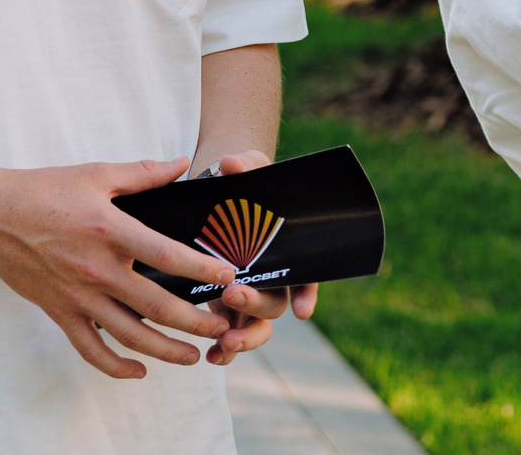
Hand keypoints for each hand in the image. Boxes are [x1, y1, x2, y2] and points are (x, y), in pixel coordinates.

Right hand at [0, 157, 248, 379]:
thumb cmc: (44, 190)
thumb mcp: (96, 173)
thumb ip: (143, 173)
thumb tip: (182, 164)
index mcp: (110, 231)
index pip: (167, 256)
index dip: (202, 269)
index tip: (229, 276)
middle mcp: (97, 270)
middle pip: (156, 306)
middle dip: (196, 321)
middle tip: (224, 326)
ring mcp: (78, 297)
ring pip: (130, 336)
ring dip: (167, 351)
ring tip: (196, 356)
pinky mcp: (60, 313)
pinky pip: (91, 350)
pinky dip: (116, 367)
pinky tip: (139, 371)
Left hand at [199, 151, 318, 364]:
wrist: (217, 195)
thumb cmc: (241, 182)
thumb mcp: (245, 167)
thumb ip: (243, 165)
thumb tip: (230, 164)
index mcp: (288, 250)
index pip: (307, 276)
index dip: (307, 294)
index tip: (303, 310)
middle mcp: (273, 277)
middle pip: (276, 303)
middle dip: (256, 305)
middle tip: (232, 294)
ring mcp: (251, 295)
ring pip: (257, 327)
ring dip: (243, 338)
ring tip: (223, 344)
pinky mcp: (226, 305)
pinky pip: (231, 334)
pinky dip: (224, 348)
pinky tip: (213, 355)